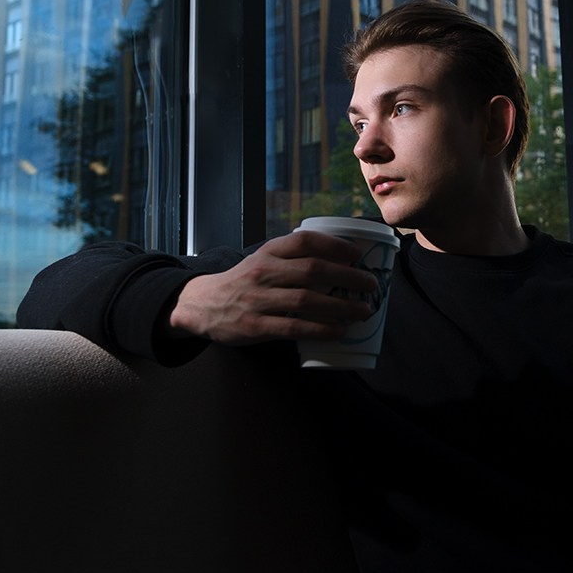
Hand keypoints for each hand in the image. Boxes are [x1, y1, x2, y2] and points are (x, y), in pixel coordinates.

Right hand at [165, 231, 380, 345]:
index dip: (335, 245)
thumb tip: (342, 261)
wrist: (202, 305)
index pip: (305, 241)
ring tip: (364, 311)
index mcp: (268, 251)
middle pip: (314, 270)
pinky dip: (321, 329)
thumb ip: (293, 258)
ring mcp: (258, 299)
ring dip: (341, 307)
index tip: (358, 254)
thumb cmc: (245, 281)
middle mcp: (264, 271)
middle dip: (348, 277)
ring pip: (308, 300)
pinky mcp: (255, 325)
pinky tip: (339, 331)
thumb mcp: (264, 260)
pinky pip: (295, 326)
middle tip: (370, 284)